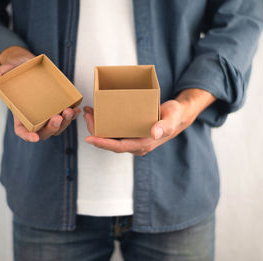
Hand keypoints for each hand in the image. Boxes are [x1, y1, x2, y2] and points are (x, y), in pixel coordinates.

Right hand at [0, 46, 80, 141]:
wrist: (29, 66)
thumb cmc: (17, 72)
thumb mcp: (5, 72)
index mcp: (21, 117)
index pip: (23, 132)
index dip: (28, 136)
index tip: (34, 138)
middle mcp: (36, 120)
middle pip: (44, 132)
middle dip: (51, 128)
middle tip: (56, 118)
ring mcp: (48, 115)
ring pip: (58, 126)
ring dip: (65, 122)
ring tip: (69, 112)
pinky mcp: (58, 108)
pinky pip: (67, 116)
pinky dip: (72, 115)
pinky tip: (76, 108)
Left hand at [83, 88, 215, 155]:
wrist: (176, 116)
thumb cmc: (174, 116)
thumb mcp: (172, 118)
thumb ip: (164, 126)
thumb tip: (154, 133)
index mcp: (143, 145)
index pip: (119, 147)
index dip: (103, 144)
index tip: (88, 138)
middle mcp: (135, 145)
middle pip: (110, 142)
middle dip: (95, 131)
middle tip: (86, 115)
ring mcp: (132, 140)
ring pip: (110, 137)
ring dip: (97, 126)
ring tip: (88, 112)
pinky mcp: (130, 133)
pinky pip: (114, 131)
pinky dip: (104, 123)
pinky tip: (97, 112)